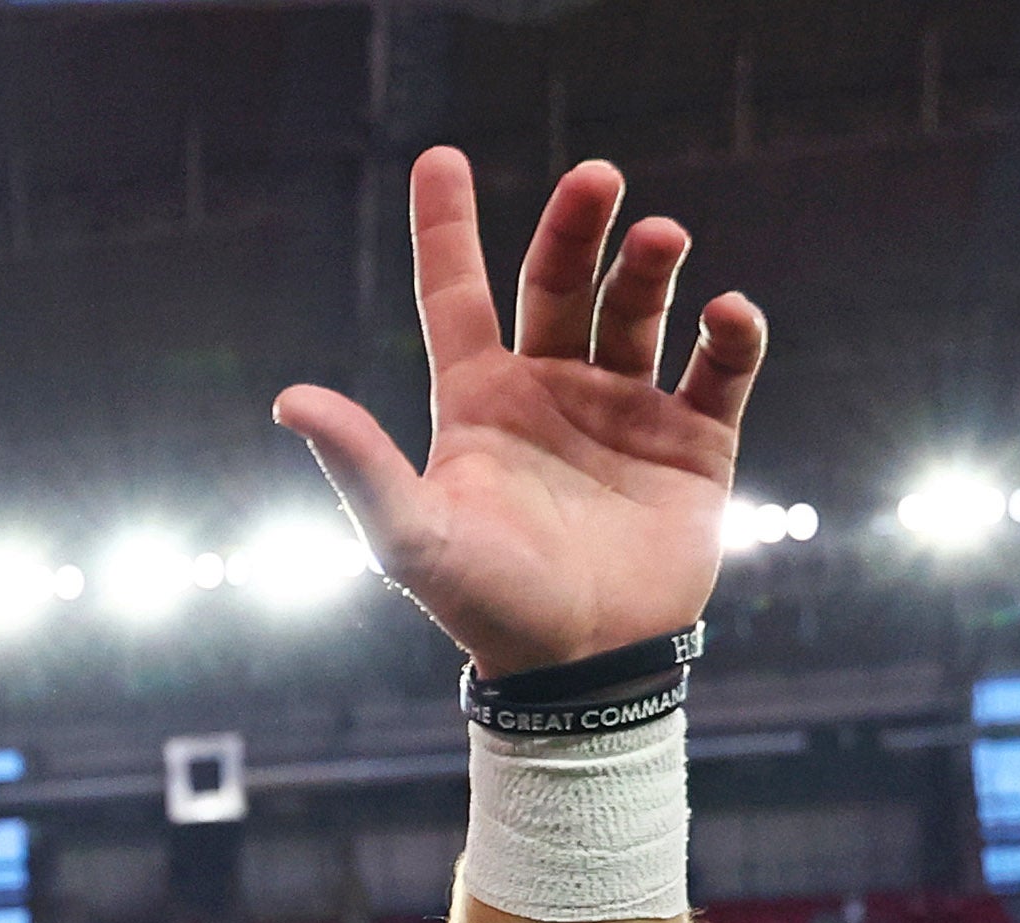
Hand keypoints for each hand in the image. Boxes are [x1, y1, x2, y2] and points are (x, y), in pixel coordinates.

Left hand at [275, 150, 766, 678]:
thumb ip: (358, 464)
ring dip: (651, 267)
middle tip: (597, 178)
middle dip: (576, 226)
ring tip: (661, 237)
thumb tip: (290, 400)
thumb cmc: (484, 604)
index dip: (446, 227)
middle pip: (560, 282)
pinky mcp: (694, 440)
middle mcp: (550, 389)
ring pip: (639, 309)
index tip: (440, 156)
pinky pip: (719, 368)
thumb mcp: (410, 535)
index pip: (457, 294)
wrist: (579, 668)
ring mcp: (624, 408)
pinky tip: (723, 314)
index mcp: (479, 400)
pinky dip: (728, 335)